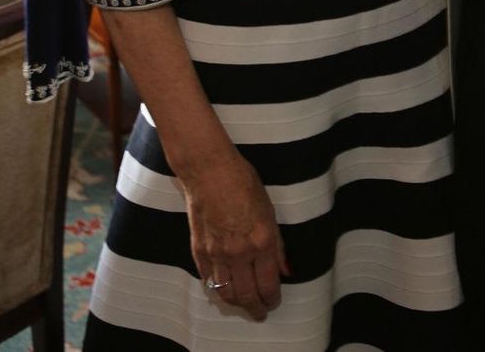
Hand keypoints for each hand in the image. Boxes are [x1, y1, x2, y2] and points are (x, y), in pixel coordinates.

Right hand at [183, 151, 288, 320]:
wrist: (209, 171)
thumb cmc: (243, 182)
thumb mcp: (269, 210)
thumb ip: (277, 244)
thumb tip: (285, 269)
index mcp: (262, 240)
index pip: (268, 284)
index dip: (272, 298)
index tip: (274, 301)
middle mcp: (239, 252)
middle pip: (247, 296)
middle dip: (256, 308)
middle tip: (261, 312)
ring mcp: (217, 254)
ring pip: (227, 294)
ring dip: (237, 303)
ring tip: (244, 303)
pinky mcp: (199, 251)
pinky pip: (209, 281)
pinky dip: (218, 289)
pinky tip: (225, 288)